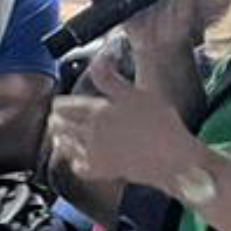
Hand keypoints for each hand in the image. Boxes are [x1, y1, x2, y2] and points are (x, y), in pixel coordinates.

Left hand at [49, 69, 202, 189]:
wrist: (174, 158)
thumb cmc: (160, 123)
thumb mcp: (136, 92)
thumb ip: (110, 78)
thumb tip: (97, 60)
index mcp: (97, 111)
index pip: (61, 106)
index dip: (60, 103)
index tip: (63, 103)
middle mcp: (90, 133)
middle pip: (57, 125)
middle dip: (57, 120)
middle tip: (61, 118)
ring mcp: (94, 154)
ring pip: (63, 145)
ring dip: (62, 138)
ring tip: (66, 134)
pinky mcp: (101, 171)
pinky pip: (78, 167)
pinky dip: (76, 161)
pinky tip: (82, 155)